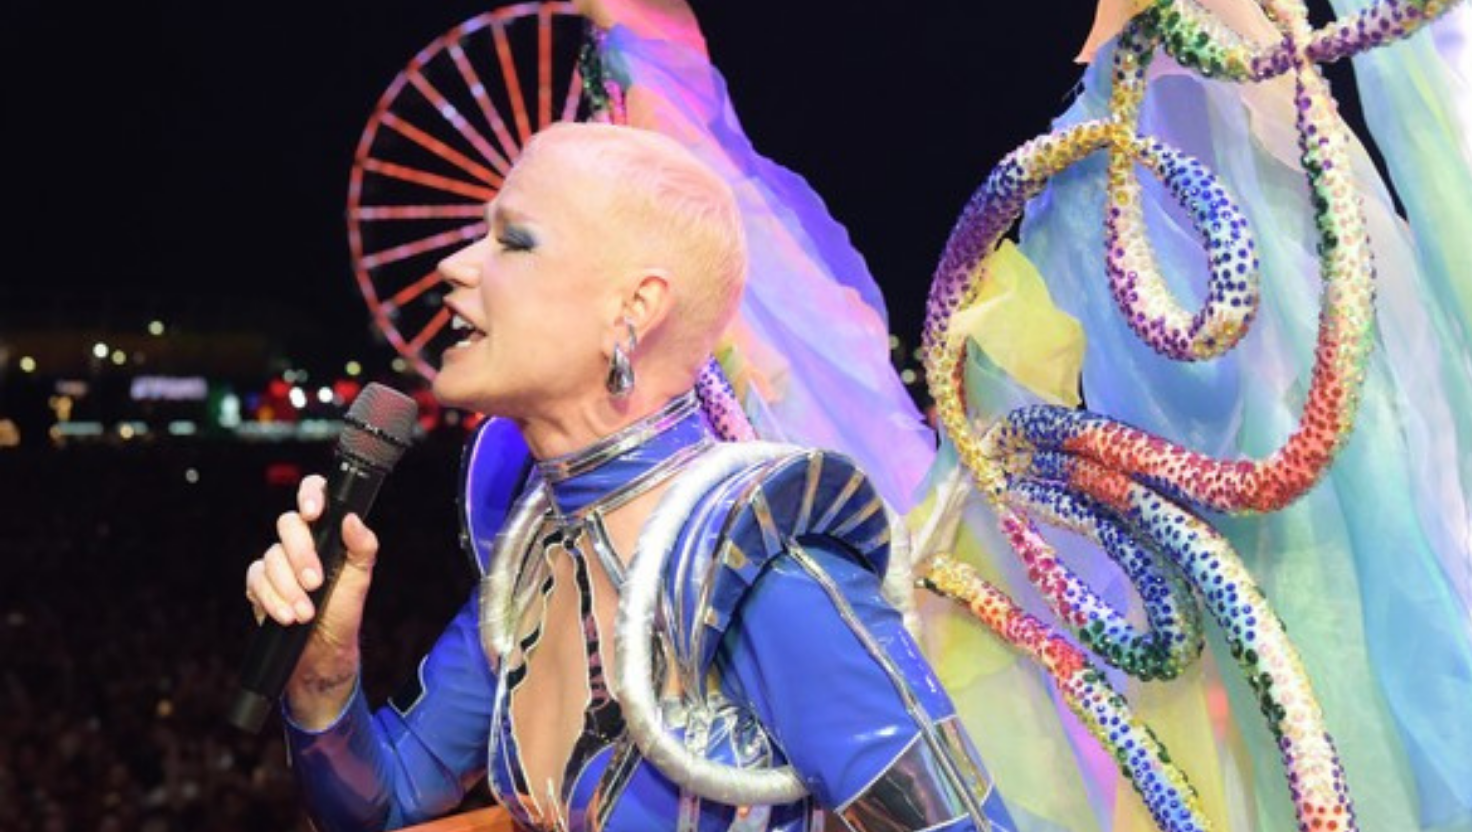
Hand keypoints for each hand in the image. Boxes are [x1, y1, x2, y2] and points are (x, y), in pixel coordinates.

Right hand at [243, 475, 379, 726]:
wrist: (322, 651)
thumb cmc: (343, 612)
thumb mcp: (360, 579)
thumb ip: (362, 547)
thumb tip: (352, 519)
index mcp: (325, 534)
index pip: (314, 496)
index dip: (310, 495)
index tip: (314, 513)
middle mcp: (299, 543)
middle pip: (287, 526)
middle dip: (300, 555)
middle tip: (316, 583)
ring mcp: (277, 563)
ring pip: (270, 556)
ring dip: (288, 587)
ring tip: (305, 613)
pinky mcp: (259, 585)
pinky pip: (255, 580)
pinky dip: (271, 600)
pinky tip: (286, 616)